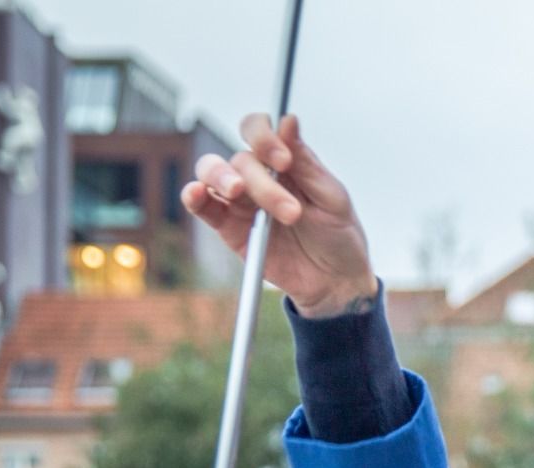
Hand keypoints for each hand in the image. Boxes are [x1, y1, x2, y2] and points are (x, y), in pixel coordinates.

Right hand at [181, 114, 375, 317]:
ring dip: (222, 178)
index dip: (264, 137)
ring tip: (238, 193)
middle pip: (240, 159)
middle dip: (261, 181)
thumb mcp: (331, 197)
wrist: (336, 280)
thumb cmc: (338, 235)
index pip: (259, 130)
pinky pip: (203, 207)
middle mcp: (258, 176)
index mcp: (283, 161)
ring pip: (213, 174)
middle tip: (290, 211)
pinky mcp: (228, 228)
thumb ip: (306, 162)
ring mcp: (240, 202)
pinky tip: (196, 193)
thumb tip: (288, 120)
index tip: (284, 160)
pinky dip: (195, 197)